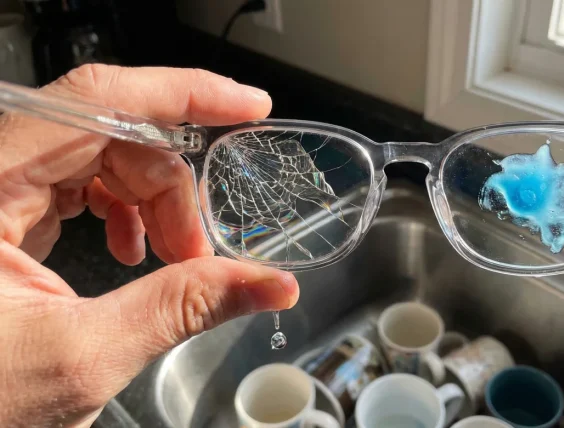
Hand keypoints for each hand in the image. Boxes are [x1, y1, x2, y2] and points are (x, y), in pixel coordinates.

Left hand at [0, 65, 298, 426]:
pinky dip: (127, 210)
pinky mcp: (7, 211)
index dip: (182, 92)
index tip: (248, 105)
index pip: (95, 99)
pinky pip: (83, 182)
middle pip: (109, 132)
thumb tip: (271, 285)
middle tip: (200, 249)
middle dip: (173, 184)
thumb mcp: (81, 356)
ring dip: (155, 201)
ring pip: (103, 156)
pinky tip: (135, 251)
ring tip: (172, 259)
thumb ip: (179, 308)